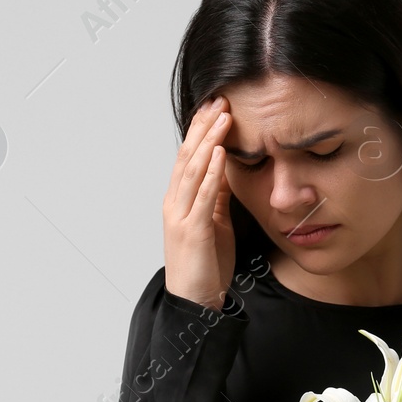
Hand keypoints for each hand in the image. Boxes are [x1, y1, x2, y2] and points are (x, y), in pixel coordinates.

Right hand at [163, 94, 235, 311]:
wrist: (196, 301)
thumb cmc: (205, 265)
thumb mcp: (215, 223)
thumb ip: (217, 196)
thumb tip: (226, 168)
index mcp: (179, 201)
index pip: (188, 158)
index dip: (200, 131)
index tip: (215, 107)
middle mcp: (175, 204)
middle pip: (187, 157)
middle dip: (204, 127)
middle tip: (220, 100)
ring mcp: (181, 217)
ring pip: (193, 170)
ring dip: (209, 141)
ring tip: (223, 117)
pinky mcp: (193, 231)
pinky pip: (203, 196)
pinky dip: (211, 172)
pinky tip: (220, 153)